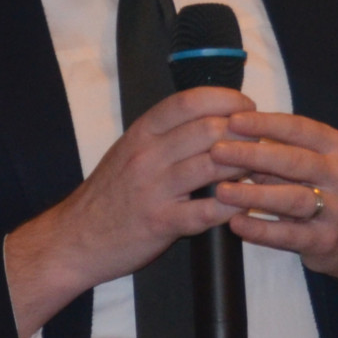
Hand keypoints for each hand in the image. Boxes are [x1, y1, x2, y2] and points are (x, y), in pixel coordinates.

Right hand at [3, 87, 250, 337]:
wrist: (75, 237)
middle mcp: (147, 155)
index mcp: (142, 132)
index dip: (226, 99)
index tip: (247, 107)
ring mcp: (154, 189)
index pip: (190, 101)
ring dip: (244, 167)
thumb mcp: (131, 150)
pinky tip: (243, 204)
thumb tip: (213, 115)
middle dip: (245, 134)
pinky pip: (206, 211)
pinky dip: (231, 206)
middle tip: (262, 142)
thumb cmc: (111, 193)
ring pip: (212, 166)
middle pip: (208, 130)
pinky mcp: (160, 222)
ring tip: (259, 171)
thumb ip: (166, 133)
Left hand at [208, 111, 337, 277]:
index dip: (265, 124)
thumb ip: (273, 154)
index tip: (233, 119)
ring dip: (254, 194)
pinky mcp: (324, 241)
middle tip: (217, 152)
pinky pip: (289, 235)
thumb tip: (230, 139)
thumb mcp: (304, 165)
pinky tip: (235, 223)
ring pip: (293, 199)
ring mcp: (335, 210)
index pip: (299, 128)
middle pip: (294, 161)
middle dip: (253, 155)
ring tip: (222, 191)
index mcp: (333, 148)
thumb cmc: (318, 190)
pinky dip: (260, 230)